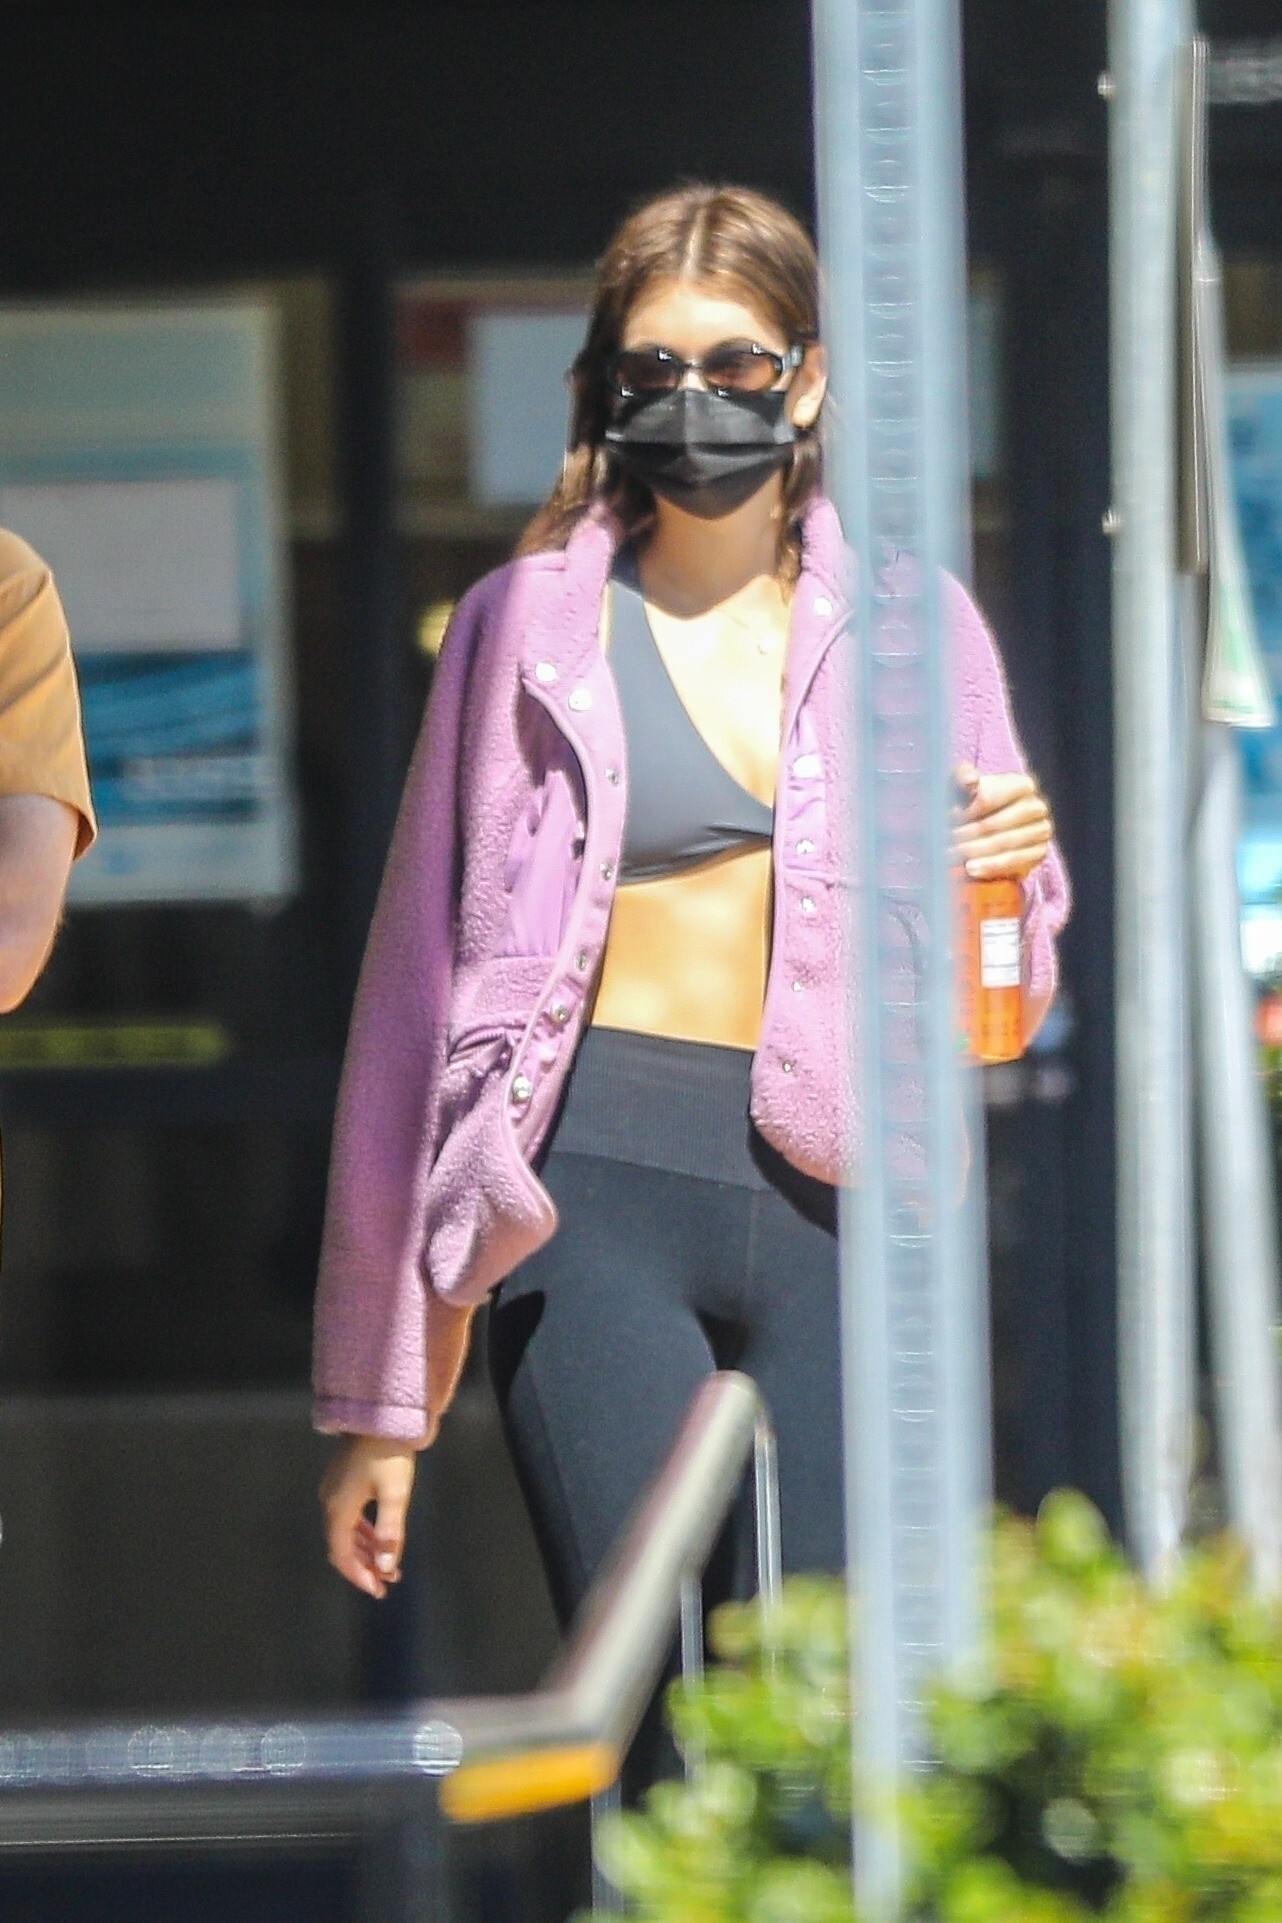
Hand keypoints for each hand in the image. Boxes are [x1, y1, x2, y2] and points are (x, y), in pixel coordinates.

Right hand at [320, 1435, 417, 1598]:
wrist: (380, 1414)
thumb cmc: (389, 1453)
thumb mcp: (395, 1494)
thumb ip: (390, 1532)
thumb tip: (387, 1567)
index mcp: (338, 1509)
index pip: (341, 1555)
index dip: (359, 1576)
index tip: (379, 1590)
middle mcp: (330, 1503)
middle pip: (342, 1546)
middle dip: (364, 1566)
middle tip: (388, 1582)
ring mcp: (333, 1491)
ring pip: (346, 1532)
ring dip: (365, 1551)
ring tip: (389, 1565)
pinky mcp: (342, 1482)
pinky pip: (349, 1517)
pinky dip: (363, 1533)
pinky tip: (380, 1539)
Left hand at [952, 762, 1052, 882]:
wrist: (983, 829)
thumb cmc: (971, 803)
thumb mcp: (962, 785)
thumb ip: (962, 777)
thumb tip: (971, 781)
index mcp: (1021, 784)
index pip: (988, 798)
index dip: (964, 811)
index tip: (947, 820)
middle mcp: (1036, 806)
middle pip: (996, 823)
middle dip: (967, 834)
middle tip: (946, 841)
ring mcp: (1041, 830)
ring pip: (1005, 843)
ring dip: (975, 851)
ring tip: (953, 855)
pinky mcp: (1039, 853)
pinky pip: (1015, 862)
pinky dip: (990, 866)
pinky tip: (972, 868)